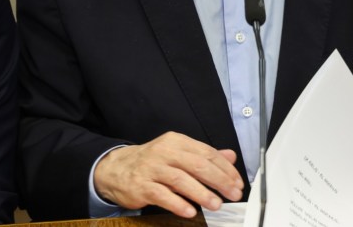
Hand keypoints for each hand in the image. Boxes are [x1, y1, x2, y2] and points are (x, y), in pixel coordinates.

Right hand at [93, 131, 243, 217]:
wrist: (116, 169)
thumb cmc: (151, 162)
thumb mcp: (177, 153)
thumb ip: (203, 155)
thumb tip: (230, 156)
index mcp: (175, 142)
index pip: (206, 153)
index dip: (225, 169)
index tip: (237, 182)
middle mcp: (163, 152)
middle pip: (196, 165)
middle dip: (219, 180)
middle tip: (233, 194)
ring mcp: (151, 169)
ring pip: (180, 180)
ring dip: (201, 193)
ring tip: (216, 204)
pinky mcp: (141, 186)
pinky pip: (162, 195)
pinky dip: (178, 203)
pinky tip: (190, 211)